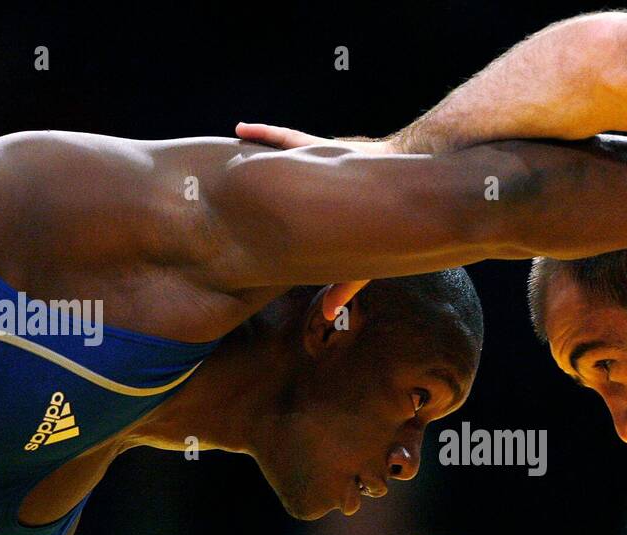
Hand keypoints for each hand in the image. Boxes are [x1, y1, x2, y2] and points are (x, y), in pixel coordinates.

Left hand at [233, 121, 381, 318]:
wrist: (407, 177)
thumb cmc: (387, 218)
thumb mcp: (363, 260)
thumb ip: (345, 284)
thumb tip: (328, 313)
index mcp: (320, 210)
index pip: (287, 215)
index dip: (264, 221)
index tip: (239, 231)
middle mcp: (312, 186)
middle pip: (273, 187)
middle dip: (250, 192)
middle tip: (219, 196)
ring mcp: (313, 164)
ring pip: (273, 160)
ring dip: (249, 158)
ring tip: (220, 159)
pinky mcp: (317, 146)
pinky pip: (285, 139)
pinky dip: (264, 134)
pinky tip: (242, 129)